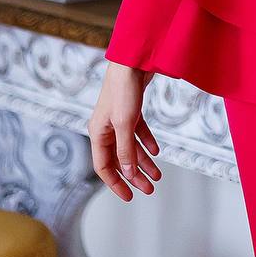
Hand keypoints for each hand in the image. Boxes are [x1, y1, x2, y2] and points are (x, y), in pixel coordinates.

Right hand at [87, 62, 160, 199]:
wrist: (133, 59)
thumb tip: (129, 174)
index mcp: (97, 133)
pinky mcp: (131, 110)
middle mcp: (105, 128)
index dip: (116, 183)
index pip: (104, 167)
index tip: (130, 197)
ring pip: (131, 147)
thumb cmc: (124, 89)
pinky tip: (157, 151)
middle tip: (150, 189)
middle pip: (119, 159)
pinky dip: (147, 142)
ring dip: (144, 161)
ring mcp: (118, 119)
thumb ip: (126, 150)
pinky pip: (138, 132)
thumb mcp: (125, 123)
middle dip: (135, 175)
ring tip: (158, 175)